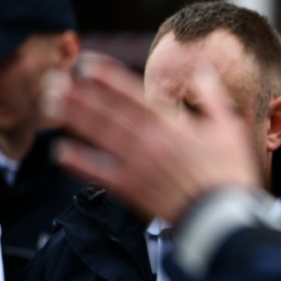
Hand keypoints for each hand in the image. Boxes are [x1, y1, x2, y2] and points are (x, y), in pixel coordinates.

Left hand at [44, 53, 259, 223]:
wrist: (221, 216)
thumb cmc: (229, 173)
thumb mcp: (229, 129)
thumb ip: (213, 98)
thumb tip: (203, 71)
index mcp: (172, 125)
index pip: (134, 95)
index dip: (109, 78)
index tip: (87, 64)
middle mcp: (150, 141)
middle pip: (109, 113)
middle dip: (81, 95)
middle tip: (55, 80)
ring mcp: (138, 165)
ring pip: (100, 137)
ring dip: (74, 119)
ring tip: (52, 105)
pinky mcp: (131, 190)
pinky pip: (99, 174)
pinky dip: (80, 163)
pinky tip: (61, 153)